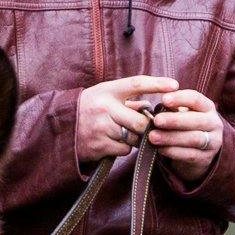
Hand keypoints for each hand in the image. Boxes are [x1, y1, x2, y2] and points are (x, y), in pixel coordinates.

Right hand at [75, 76, 222, 174]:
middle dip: (148, 127)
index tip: (174, 85)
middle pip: (140, 121)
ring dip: (135, 138)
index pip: (137, 84)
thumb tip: (152, 106)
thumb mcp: (104, 97)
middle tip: (151, 128)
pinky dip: (124, 148)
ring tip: (125, 133)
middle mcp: (104, 108)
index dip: (157, 84)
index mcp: (107, 91)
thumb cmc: (88, 109)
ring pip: (133, 137)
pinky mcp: (98, 146)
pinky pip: (124, 150)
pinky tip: (114, 142)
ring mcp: (100, 128)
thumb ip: (127, 100)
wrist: (59, 128)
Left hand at [143, 86, 223, 176]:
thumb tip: (156, 106)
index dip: (180, 98)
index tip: (163, 99)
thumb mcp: (181, 113)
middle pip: (197, 120)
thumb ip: (172, 108)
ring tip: (153, 136)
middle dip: (175, 120)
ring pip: (194, 139)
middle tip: (156, 120)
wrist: (197, 150)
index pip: (196, 99)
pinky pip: (190, 155)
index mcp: (207, 107)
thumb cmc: (184, 125)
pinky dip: (173, 152)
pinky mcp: (206, 158)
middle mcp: (214, 123)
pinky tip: (159, 149)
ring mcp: (213, 142)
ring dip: (171, 138)